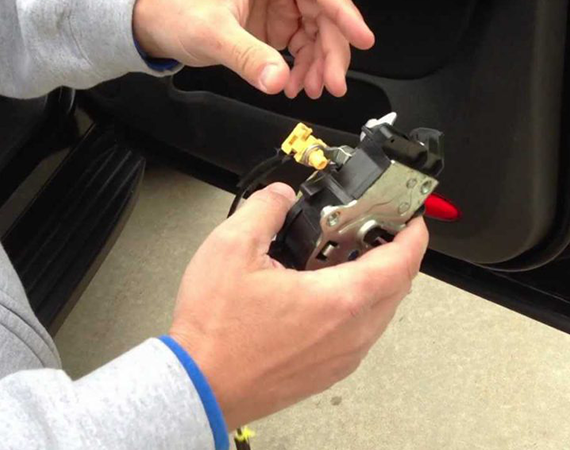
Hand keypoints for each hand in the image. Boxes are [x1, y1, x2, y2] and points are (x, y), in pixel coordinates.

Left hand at [133, 0, 374, 97]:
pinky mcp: (275, 26)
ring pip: (316, 35)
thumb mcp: (213, 35)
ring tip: (310, 90)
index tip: (362, 39)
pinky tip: (294, 85)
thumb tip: (276, 78)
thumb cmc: (176, 15)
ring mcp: (280, 8)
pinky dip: (303, 69)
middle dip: (331, 53)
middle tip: (332, 84)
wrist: (159, 28)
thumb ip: (247, 56)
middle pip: (324, 17)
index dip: (344, 16)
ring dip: (318, 66)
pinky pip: (301, 48)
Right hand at [169, 183, 428, 429]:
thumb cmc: (216, 332)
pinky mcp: (329, 371)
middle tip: (369, 231)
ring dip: (374, 280)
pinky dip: (356, 306)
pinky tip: (321, 293)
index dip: (414, 232)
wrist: (201, 385)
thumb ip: (266, 209)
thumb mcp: (232, 248)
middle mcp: (351, 333)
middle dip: (392, 253)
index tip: (411, 218)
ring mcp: (343, 357)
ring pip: (381, 311)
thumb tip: (281, 196)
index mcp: (339, 300)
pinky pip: (361, 331)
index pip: (403, 261)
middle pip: (398, 286)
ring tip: (341, 259)